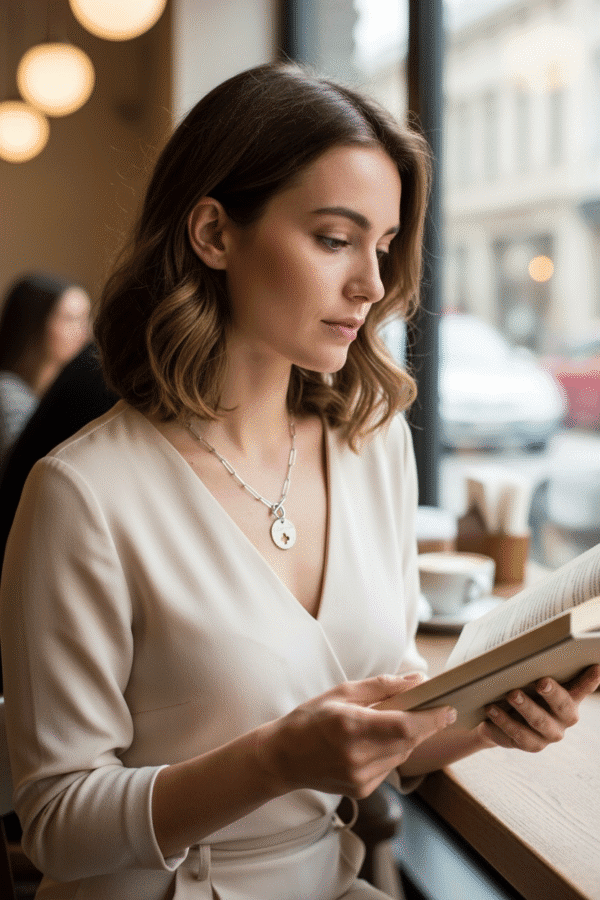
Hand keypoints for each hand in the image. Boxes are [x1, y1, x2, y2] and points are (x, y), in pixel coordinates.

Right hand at [258, 674, 455, 798]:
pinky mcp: (362, 790)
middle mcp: (357, 756)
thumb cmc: (310, 719)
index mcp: (351, 726)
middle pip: (409, 741)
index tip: (448, 709)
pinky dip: (393, 751)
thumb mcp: (342, 693)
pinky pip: (390, 767)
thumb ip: (382, 686)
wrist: (283, 758)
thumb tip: (417, 680)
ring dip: (408, 737)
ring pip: (402, 755)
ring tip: (397, 721)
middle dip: (425, 725)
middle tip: (434, 709)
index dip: (432, 718)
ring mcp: (360, 777)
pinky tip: (377, 741)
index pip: (405, 726)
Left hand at [478, 664, 599, 751]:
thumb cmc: (521, 689)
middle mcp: (563, 720)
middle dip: (552, 694)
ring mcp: (547, 736)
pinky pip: (516, 736)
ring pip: (538, 723)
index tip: (596, 667)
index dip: (590, 680)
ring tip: (510, 694)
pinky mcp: (528, 745)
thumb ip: (536, 667)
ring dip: (524, 708)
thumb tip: (532, 641)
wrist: (500, 717)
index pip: (582, 688)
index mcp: (569, 700)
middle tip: (541, 681)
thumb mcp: (529, 678)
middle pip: (562, 708)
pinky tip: (491, 709)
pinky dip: (502, 722)